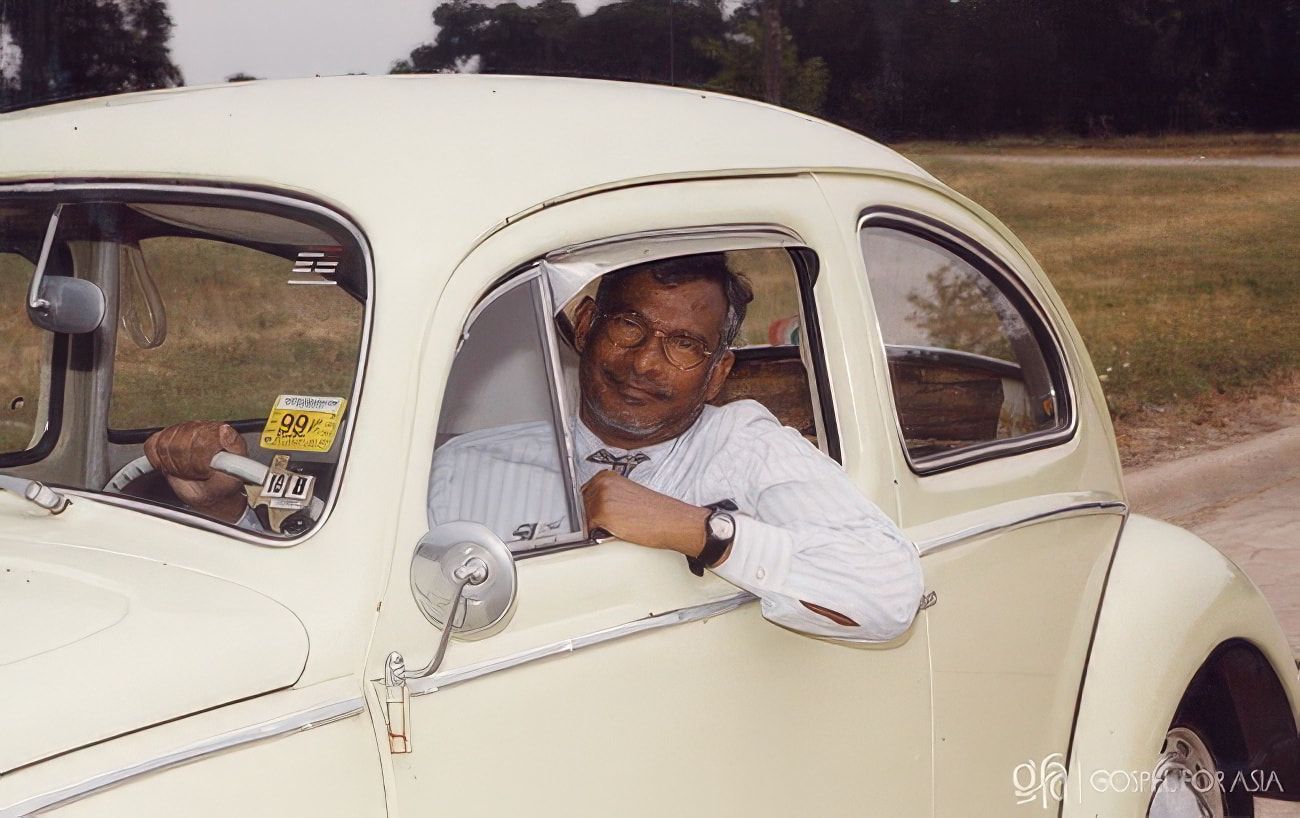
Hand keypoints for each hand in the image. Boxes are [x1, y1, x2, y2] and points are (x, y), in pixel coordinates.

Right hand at [143, 421, 248, 522]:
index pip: (199, 440)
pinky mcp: (164, 439)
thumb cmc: (224, 482)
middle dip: (186, 466)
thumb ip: (233, 448)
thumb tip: (225, 429)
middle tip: (197, 474)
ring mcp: (181, 432)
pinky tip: (171, 466)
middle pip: (179, 443)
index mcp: (218, 431)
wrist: (212, 493)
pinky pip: (152, 445)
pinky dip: (157, 460)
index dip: (198, 462)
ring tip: (187, 472)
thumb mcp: (237, 471)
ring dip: (174, 465)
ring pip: (164, 444)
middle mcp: (199, 427)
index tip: (205, 472)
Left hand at [581, 470, 710, 556]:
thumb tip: (592, 509)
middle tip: (608, 525)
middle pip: (581, 506)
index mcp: (608, 476)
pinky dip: (597, 535)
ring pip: (584, 518)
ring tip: (616, 527)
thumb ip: (608, 496)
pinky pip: (588, 529)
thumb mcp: (627, 494)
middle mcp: (602, 483)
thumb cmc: (655, 511)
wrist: (671, 520)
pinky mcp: (602, 514)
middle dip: (590, 517)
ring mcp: (601, 497)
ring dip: (594, 527)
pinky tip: (614, 532)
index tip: (593, 515)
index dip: (588, 507)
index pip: (584, 493)